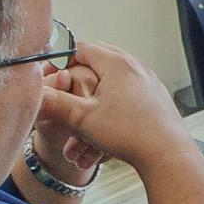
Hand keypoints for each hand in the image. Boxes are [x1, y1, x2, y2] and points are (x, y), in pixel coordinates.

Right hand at [33, 40, 191, 167]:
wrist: (167, 155)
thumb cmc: (131, 133)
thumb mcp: (83, 118)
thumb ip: (55, 104)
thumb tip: (35, 94)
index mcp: (117, 63)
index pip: (81, 47)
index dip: (60, 61)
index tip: (50, 76)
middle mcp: (135, 68)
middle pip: (97, 63)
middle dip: (76, 79)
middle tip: (62, 92)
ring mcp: (148, 84)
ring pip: (111, 84)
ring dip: (93, 101)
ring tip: (81, 119)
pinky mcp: (154, 101)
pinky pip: (127, 98)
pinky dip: (110, 110)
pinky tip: (102, 128)